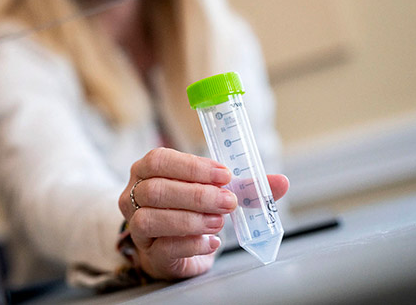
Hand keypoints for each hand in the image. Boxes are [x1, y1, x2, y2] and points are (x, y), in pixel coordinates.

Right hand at [118, 147, 288, 279]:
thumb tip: (281, 182)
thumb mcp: (217, 191)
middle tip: (227, 202)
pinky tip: (211, 242)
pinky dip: (191, 244)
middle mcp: (134, 195)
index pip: (161, 160)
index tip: (225, 175)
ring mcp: (137, 227)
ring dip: (190, 219)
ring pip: (151, 219)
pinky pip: (163, 248)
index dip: (192, 167)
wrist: (175, 248)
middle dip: (196, 195)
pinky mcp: (149, 254)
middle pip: (156, 190)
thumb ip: (247, 186)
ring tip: (218, 222)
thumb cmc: (192, 210)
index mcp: (147, 170)